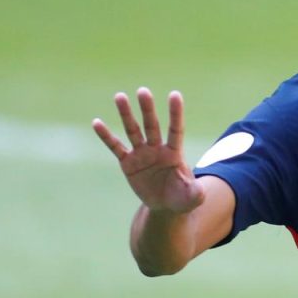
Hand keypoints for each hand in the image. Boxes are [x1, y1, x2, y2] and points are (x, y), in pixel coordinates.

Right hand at [92, 88, 203, 213]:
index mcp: (175, 153)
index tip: (175, 94)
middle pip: (152, 125)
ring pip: (133, 130)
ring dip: (126, 114)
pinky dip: (106, 136)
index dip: (175, 113)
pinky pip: (116, 147)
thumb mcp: (192, 198)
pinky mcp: (128, 162)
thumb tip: (200, 193)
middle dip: (147, 109)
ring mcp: (142, 154)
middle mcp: (157, 149)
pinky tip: (97, 122)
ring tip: (120, 96)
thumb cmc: (182, 198)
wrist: (165, 206)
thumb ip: (195, 192)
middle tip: (143, 90)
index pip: (176, 130)